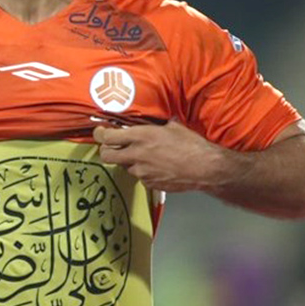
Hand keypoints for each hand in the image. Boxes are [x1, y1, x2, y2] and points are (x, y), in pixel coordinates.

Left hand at [94, 119, 226, 191]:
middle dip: (106, 150)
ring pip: (124, 166)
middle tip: (112, 146)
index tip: (100, 132)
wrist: (205, 168)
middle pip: (106, 155)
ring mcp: (141, 172)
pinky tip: (156, 166)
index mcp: (140, 137)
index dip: (99, 134)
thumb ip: (154, 126)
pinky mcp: (149, 184)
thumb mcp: (171, 127)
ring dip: (128, 160)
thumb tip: (150, 121)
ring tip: (143, 156)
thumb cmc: (191, 144)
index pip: (107, 137)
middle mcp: (136, 155)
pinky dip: (143, 171)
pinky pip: (139, 176)